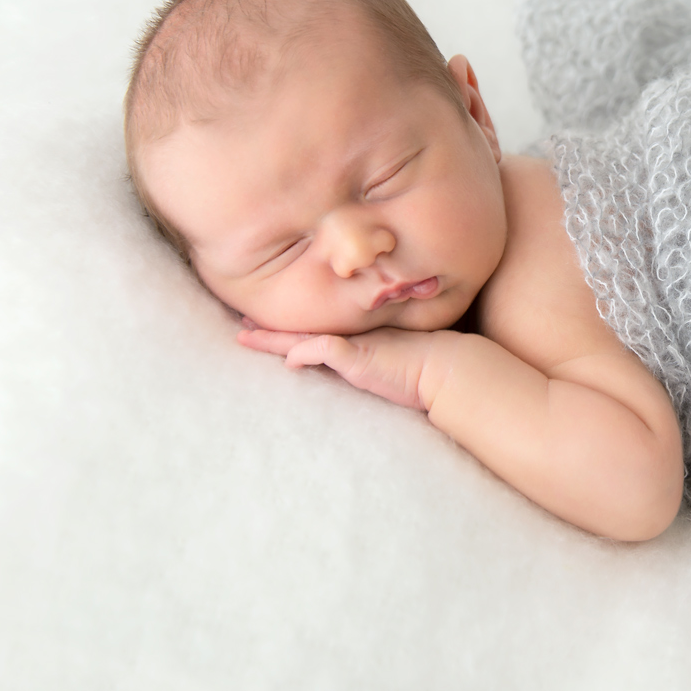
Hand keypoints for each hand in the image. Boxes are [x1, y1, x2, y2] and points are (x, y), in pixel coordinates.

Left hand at [236, 317, 448, 411]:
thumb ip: (365, 363)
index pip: (317, 331)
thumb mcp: (390, 363)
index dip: (291, 330)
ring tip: (245, 336)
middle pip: (303, 330)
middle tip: (241, 324)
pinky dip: (303, 353)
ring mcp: (354, 344)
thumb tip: (344, 366)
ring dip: (273, 338)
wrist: (449, 366)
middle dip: (271, 329)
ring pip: (304, 336)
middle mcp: (352, 336)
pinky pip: (323, 350)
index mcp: (358, 338)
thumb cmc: (425, 366)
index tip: (266, 326)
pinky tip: (289, 361)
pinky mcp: (359, 357)